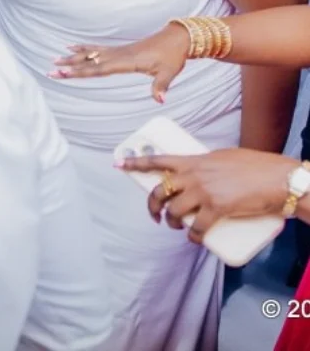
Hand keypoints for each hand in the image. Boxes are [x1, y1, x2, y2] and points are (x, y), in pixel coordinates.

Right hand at [52, 21, 190, 101]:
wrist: (176, 39)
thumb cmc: (172, 57)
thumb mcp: (169, 73)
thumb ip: (161, 86)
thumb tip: (159, 100)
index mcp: (126, 62)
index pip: (98, 69)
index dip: (80, 71)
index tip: (64, 73)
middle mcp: (117, 55)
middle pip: (88, 62)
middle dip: (69, 67)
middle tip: (51, 71)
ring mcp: (117, 51)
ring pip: (89, 55)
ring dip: (71, 57)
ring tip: (54, 59)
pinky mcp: (119, 50)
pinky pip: (96, 49)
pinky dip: (82, 48)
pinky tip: (72, 46)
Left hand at [117, 149, 293, 240]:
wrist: (275, 178)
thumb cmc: (252, 166)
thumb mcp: (220, 158)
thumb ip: (204, 166)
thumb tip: (197, 176)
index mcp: (192, 161)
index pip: (157, 160)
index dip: (136, 163)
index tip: (120, 164)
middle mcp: (192, 176)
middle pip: (160, 191)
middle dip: (153, 205)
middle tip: (156, 214)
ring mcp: (203, 192)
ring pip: (175, 211)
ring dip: (172, 222)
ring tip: (177, 226)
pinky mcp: (217, 209)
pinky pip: (196, 228)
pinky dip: (192, 237)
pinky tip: (194, 239)